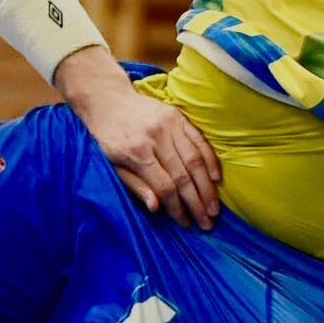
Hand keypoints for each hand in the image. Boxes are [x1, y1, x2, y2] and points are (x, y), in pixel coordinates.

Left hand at [57, 49, 221, 228]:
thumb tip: (156, 208)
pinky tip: (216, 178)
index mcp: (137, 152)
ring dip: (207, 187)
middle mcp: (157, 138)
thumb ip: (135, 185)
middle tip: (207, 223)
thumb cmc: (107, 137)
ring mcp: (170, 125)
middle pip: (183, 176)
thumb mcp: (111, 164)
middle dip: (197, 203)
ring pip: (195, 160)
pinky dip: (210, 159)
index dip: (178, 208)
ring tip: (214, 207)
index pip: (165, 186)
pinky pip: (199, 139)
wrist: (107, 100)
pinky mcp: (178, 116)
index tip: (186, 222)